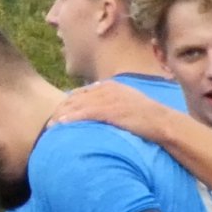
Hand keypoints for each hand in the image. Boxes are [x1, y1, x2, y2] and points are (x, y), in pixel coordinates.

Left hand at [48, 80, 169, 139]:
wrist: (162, 122)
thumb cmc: (147, 118)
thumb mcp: (128, 104)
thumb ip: (113, 104)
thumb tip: (100, 112)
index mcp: (110, 86)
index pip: (83, 92)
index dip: (69, 103)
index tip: (59, 114)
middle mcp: (107, 88)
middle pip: (76, 97)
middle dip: (61, 109)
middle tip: (49, 121)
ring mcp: (108, 98)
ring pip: (78, 105)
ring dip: (62, 115)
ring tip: (50, 125)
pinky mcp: (110, 110)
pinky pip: (85, 113)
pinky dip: (72, 118)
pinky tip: (61, 124)